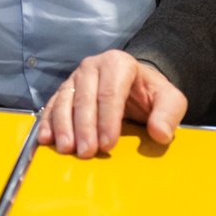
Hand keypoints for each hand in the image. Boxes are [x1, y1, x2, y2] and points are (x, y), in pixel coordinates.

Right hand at [38, 50, 188, 158]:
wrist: (135, 85)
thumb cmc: (150, 94)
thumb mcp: (170, 100)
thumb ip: (168, 114)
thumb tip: (160, 133)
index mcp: (118, 63)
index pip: (110, 92)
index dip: (107, 120)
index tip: (108, 145)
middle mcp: (93, 66)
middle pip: (85, 98)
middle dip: (84, 127)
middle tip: (86, 152)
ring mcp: (75, 77)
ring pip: (65, 100)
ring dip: (63, 126)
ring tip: (66, 149)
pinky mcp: (65, 90)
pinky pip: (52, 104)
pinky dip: (48, 122)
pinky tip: (46, 139)